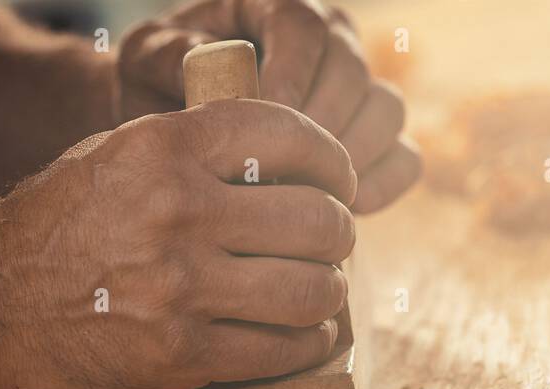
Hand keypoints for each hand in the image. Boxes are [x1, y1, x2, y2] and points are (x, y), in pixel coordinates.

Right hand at [0, 99, 356, 388]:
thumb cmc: (50, 230)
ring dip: (327, 296)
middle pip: (316, 221)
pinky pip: (281, 351)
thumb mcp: (111, 160)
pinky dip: (306, 346)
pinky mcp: (178, 356)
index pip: (289, 135)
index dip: (333, 163)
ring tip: (317, 296)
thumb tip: (281, 167)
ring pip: (311, 291)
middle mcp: (177, 212)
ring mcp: (179, 289)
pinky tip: (300, 338)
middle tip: (328, 249)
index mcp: (163, 148)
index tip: (338, 185)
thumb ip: (192, 153)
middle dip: (337, 237)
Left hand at [118, 0, 420, 213]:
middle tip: (285, 172)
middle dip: (321, 125)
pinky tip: (344, 208)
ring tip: (309, 193)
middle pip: (353, 72)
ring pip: (387, 111)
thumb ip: (170, 55)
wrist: (170, 134)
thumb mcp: (146, 61)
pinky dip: (382, 185)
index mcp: (276, 10)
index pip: (305, 27)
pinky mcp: (373, 142)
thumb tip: (208, 61)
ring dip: (354, 156)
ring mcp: (358, 92)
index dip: (293, 73)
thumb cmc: (155, 87)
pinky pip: (404, 159)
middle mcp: (329, 42)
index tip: (270, 119)